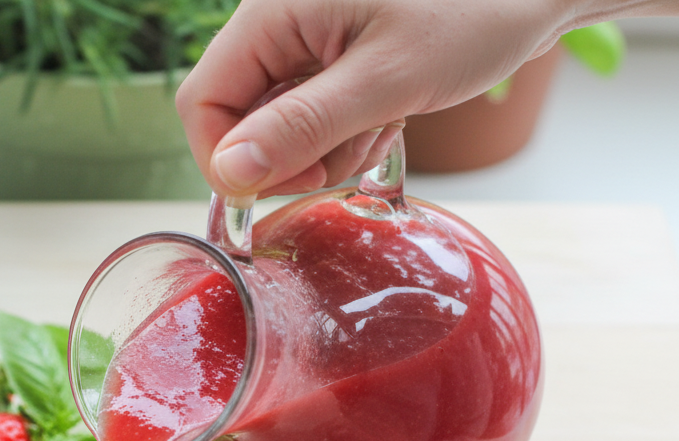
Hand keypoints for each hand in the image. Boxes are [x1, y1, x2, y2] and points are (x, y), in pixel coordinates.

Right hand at [175, 0, 588, 196]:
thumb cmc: (475, 10)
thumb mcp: (388, 79)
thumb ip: (303, 125)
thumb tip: (231, 172)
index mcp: (273, 12)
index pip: (203, 102)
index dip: (230, 159)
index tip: (285, 185)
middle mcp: (279, 23)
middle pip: (240, 119)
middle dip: (293, 155)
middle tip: (350, 152)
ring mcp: (306, 40)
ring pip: (279, 127)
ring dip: (327, 149)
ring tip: (385, 124)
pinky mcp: (334, 57)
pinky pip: (314, 117)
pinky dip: (347, 133)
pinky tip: (390, 116)